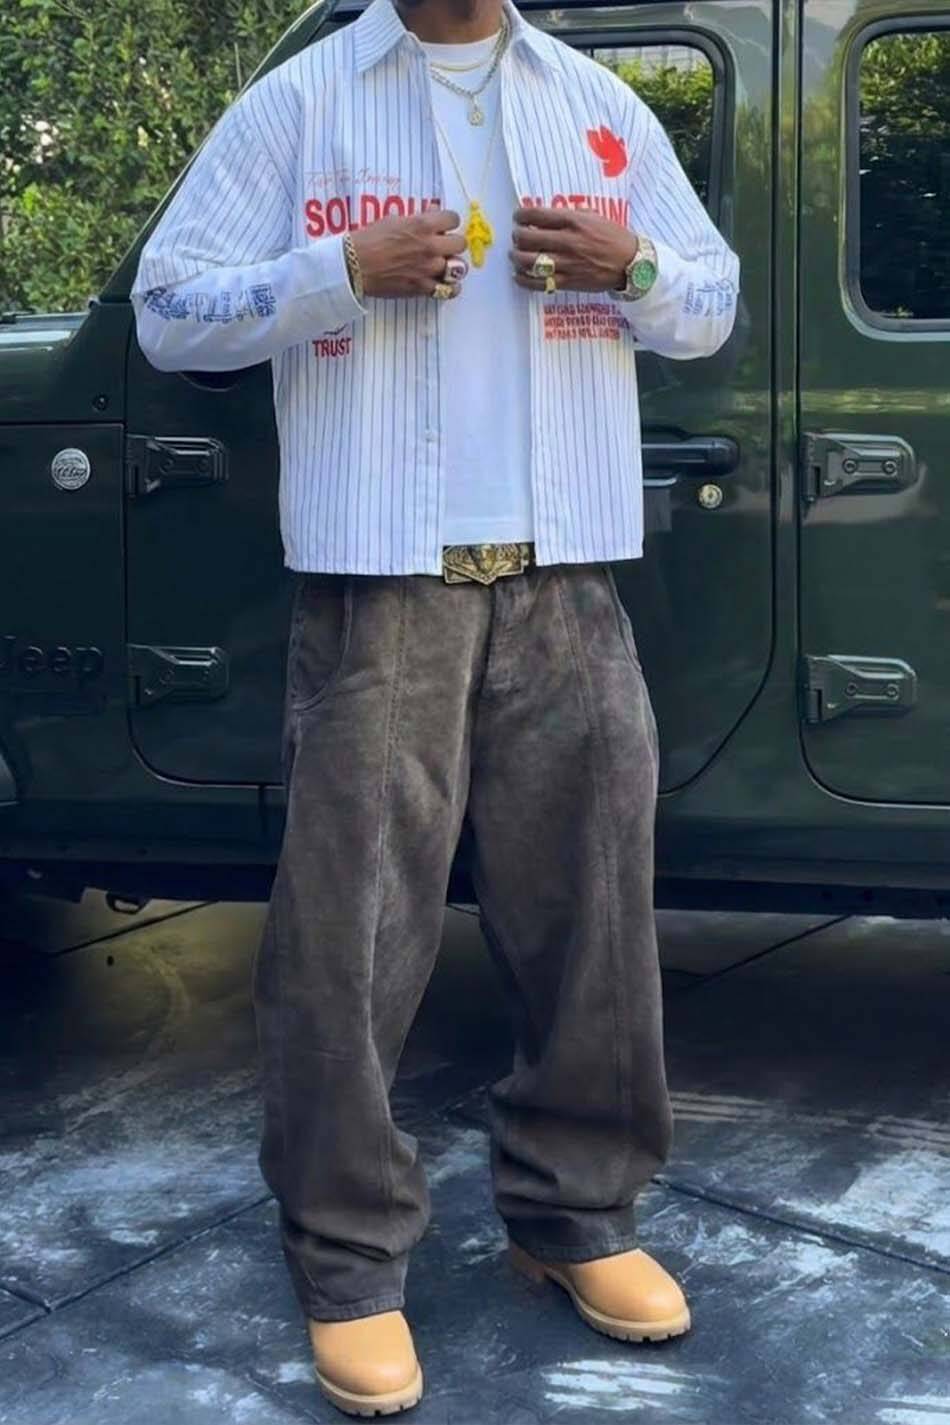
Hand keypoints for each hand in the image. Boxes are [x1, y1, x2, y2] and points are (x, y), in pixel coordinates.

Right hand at [351, 209, 468, 298]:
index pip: (453, 219)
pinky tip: (444, 283)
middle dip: (453, 243)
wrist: (354, 265)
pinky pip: (449, 290)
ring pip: (459, 268)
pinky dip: (450, 288)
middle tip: (444, 246)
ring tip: (444, 265)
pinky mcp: (423, 287)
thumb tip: (433, 211)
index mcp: (423, 225)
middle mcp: (430, 246)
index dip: (448, 222)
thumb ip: (417, 217)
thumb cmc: (369, 239)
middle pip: (461, 243)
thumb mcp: (393, 219)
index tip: (443, 226)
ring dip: (452, 265)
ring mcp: (428, 269)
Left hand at [509, 206, 638, 292]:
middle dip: (517, 236)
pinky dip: (523, 280)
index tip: (518, 217)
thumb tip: (547, 214)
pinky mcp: (568, 282)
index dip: (520, 215)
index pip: (536, 214)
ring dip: (516, 258)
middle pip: (527, 238)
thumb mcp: (594, 216)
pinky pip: (538, 283)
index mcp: (574, 221)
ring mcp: (567, 263)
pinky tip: (519, 275)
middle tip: (517, 236)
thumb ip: (570, 214)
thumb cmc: (613, 237)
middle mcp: (568, 241)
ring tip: (515, 255)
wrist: (631, 263)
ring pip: (528, 261)